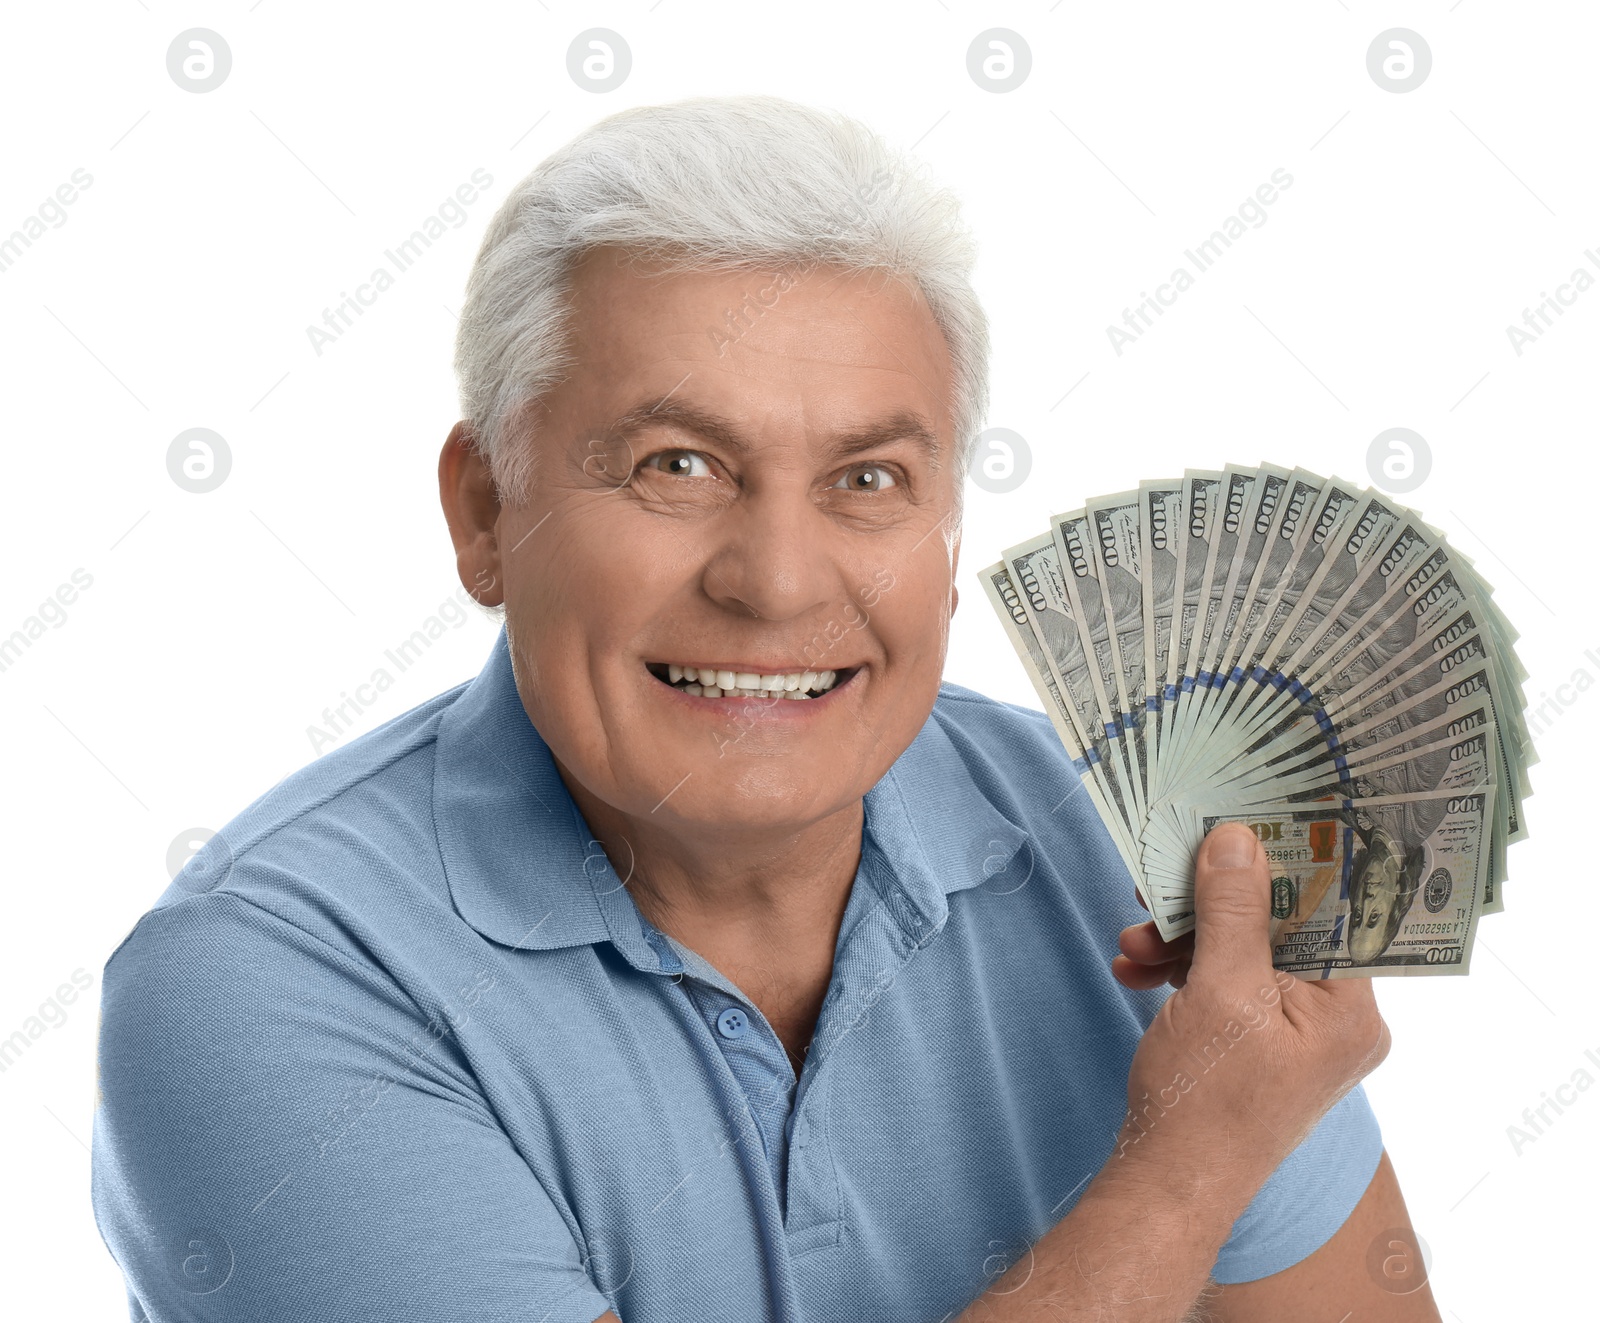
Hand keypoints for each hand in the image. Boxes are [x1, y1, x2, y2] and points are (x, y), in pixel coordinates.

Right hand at [1110, 822, 1391, 1203]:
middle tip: (1157, 888)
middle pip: (1278, 926)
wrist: (1168, 1183)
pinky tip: (1136, 969)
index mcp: (1351, 1007)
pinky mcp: (1255, 1042)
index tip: (1243, 820)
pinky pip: (1225, 983)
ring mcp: (1294, 1032)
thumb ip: (1233, 909)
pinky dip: (1182, 971)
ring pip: (1242, 952)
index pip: (1332, 908)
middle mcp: (1334, 1017)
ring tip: (1132, 943)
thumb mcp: (1219, 990)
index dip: (1286, 861)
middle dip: (1210, 907)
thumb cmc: (1206, 1100)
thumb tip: (1238, 836)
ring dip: (1183, 939)